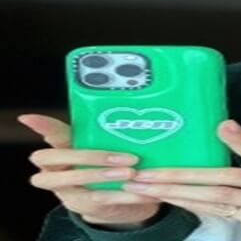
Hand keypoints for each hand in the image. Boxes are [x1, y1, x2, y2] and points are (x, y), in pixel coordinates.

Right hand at [18, 114, 161, 228]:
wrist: (115, 200)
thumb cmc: (105, 165)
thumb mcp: (104, 147)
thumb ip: (102, 132)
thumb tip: (109, 107)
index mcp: (61, 151)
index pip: (51, 136)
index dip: (42, 127)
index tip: (29, 118)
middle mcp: (53, 170)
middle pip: (53, 159)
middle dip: (88, 156)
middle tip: (125, 157)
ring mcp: (63, 189)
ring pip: (75, 180)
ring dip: (104, 175)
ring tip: (131, 173)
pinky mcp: (78, 206)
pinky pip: (96, 200)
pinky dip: (119, 195)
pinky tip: (138, 191)